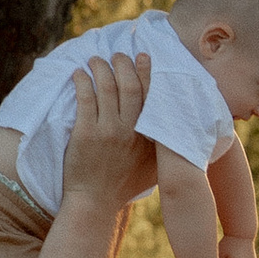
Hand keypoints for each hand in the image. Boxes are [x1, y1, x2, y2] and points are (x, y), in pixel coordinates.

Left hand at [58, 54, 158, 210]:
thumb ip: (165, 147)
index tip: (144, 56)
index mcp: (150, 137)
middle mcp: (131, 131)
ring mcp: (108, 132)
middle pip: (130, 87)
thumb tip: (179, 127)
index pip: (152, 97)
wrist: (95, 202)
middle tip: (117, 55)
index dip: (147, 73)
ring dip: (101, 68)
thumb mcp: (153, 167)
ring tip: (95, 59)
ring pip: (107, 89)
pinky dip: (83, 83)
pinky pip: (86, 100)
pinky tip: (80, 74)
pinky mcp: (86, 134)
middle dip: (124, 65)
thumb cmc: (124, 185)